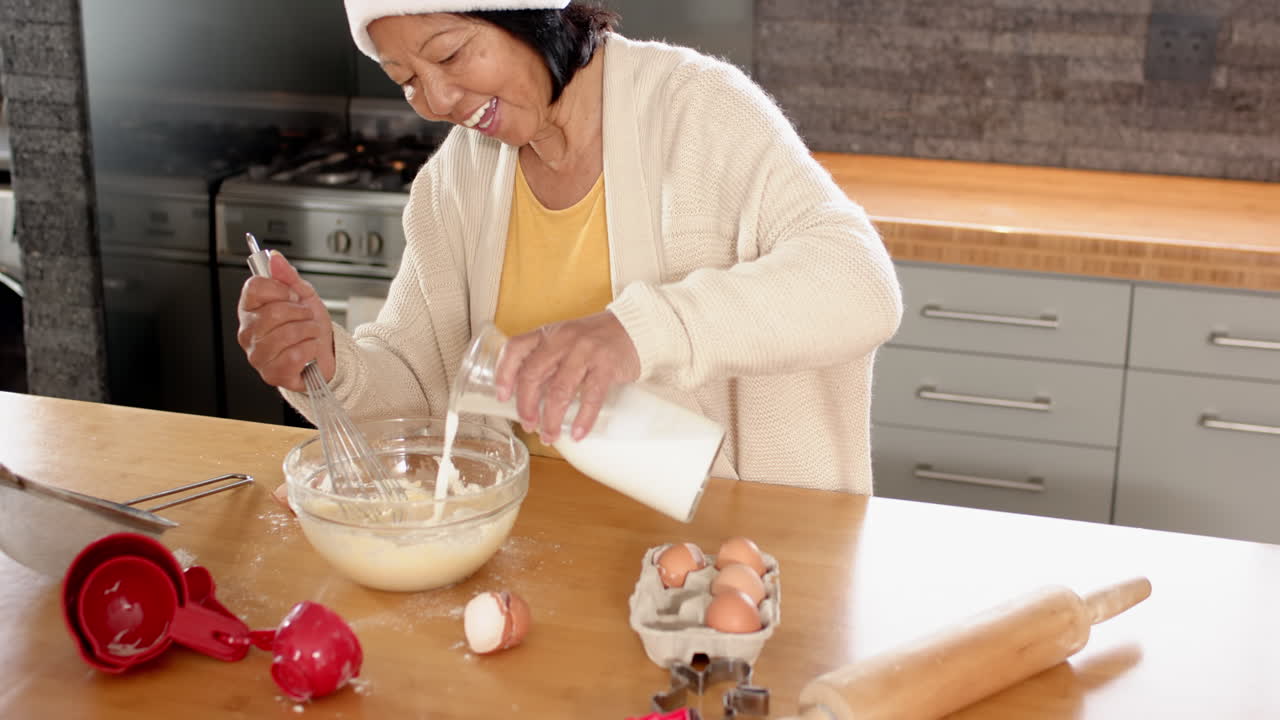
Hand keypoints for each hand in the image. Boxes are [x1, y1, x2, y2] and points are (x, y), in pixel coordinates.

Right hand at [237, 251, 335, 391]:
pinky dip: (310, 350)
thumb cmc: (311, 328)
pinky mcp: (271, 374)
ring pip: (287, 333)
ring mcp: (257, 354)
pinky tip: (308, 351)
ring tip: (309, 335)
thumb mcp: (304, 296)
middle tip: (306, 319)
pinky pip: (294, 355)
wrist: (328, 355)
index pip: (254, 287)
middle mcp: (248, 332)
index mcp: (251, 309)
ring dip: (309, 332)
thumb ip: (288, 277)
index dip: (281, 289)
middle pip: (274, 311)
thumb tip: (275, 258)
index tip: (293, 296)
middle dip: (301, 313)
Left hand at [494, 311, 640, 443]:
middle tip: (528, 425)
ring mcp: (585, 351)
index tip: (501, 397)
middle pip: (533, 375)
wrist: (634, 328)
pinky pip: (591, 396)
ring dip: (552, 418)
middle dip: (526, 406)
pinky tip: (578, 433)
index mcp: (547, 334)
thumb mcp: (565, 342)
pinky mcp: (607, 365)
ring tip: (550, 435)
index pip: (515, 349)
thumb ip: (547, 364)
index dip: (504, 374)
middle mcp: (562, 340)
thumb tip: (527, 399)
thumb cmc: (595, 340)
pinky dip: (583, 418)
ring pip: (559, 390)